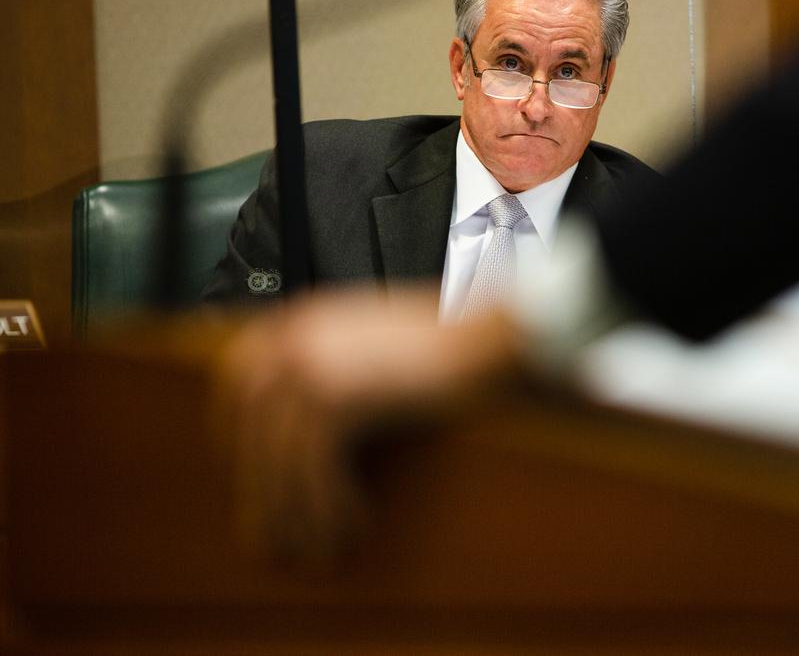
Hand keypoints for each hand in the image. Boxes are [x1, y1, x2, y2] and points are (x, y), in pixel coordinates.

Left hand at [213, 287, 526, 563]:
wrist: (492, 339)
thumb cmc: (451, 348)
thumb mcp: (375, 343)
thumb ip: (335, 364)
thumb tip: (305, 427)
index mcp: (301, 319)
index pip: (237, 381)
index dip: (236, 437)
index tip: (252, 478)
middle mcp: (295, 337)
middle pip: (252, 428)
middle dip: (260, 488)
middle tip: (271, 535)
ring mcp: (311, 364)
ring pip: (281, 457)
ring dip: (297, 511)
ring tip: (316, 547)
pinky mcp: (336, 396)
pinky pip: (316, 468)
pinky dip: (331, 506)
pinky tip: (353, 525)